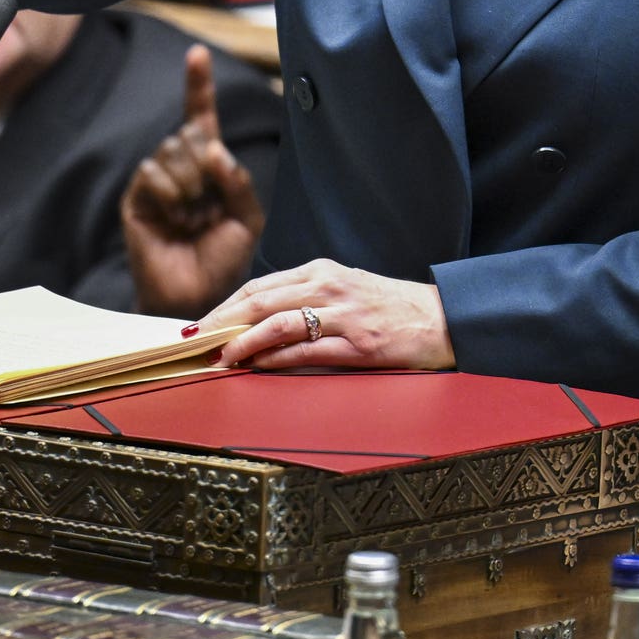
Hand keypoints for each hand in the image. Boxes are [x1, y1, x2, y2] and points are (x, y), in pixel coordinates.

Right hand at [120, 46, 266, 316]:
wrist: (197, 298)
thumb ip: (238, 181)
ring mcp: (156, 182)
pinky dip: (171, 194)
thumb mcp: (247, 220)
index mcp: (209, 166)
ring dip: (192, 187)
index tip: (196, 53)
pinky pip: (153, 172)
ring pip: (173, 152)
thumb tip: (214, 148)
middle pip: (191, 135)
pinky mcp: (136, 199)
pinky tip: (176, 220)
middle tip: (209, 211)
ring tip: (193, 221)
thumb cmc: (224, 261)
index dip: (197, 85)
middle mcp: (180, 168)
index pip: (200, 117)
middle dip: (208, 170)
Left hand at [205, 258, 452, 368]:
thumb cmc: (391, 308)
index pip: (260, 286)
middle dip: (222, 321)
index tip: (201, 324)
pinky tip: (257, 367)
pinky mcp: (358, 345)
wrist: (444, 318)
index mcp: (322, 272)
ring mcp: (344, 316)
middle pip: (260, 301)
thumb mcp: (345, 291)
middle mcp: (329, 287)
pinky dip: (276, 359)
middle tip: (195, 341)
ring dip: (242, 341)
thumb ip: (305, 300)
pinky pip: (307, 350)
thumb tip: (256, 322)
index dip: (225, 305)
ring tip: (219, 357)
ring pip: (278, 323)